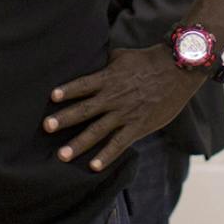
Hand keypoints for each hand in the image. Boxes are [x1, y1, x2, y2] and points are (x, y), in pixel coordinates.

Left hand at [43, 46, 205, 172]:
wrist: (177, 70)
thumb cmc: (148, 60)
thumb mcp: (122, 56)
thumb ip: (103, 63)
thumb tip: (88, 60)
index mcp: (108, 78)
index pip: (83, 85)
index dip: (68, 91)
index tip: (52, 97)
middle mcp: (113, 97)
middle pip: (85, 109)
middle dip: (64, 119)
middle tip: (46, 127)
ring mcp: (125, 114)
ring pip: (97, 131)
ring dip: (78, 143)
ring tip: (61, 155)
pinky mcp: (138, 126)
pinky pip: (119, 144)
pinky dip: (106, 156)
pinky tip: (93, 167)